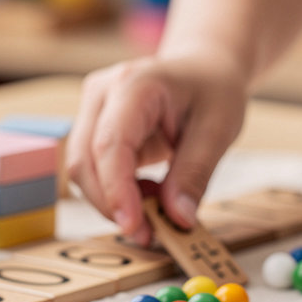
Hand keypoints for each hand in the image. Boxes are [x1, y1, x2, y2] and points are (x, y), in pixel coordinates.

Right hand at [67, 53, 247, 243]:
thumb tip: (178, 220)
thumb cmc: (212, 89)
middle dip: (112, 205)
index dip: (116, 191)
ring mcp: (91, 109)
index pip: (110, 144)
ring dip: (112, 202)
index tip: (134, 227)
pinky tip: (146, 195)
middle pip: (85, 161)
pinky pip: (92, 170)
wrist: (201, 67)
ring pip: (83, 170)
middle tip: (150, 234)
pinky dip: (115, 193)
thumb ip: (195, 174)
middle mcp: (102, 93)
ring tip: (156, 209)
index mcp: (135, 84)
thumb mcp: (218, 129)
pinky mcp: (90, 127)